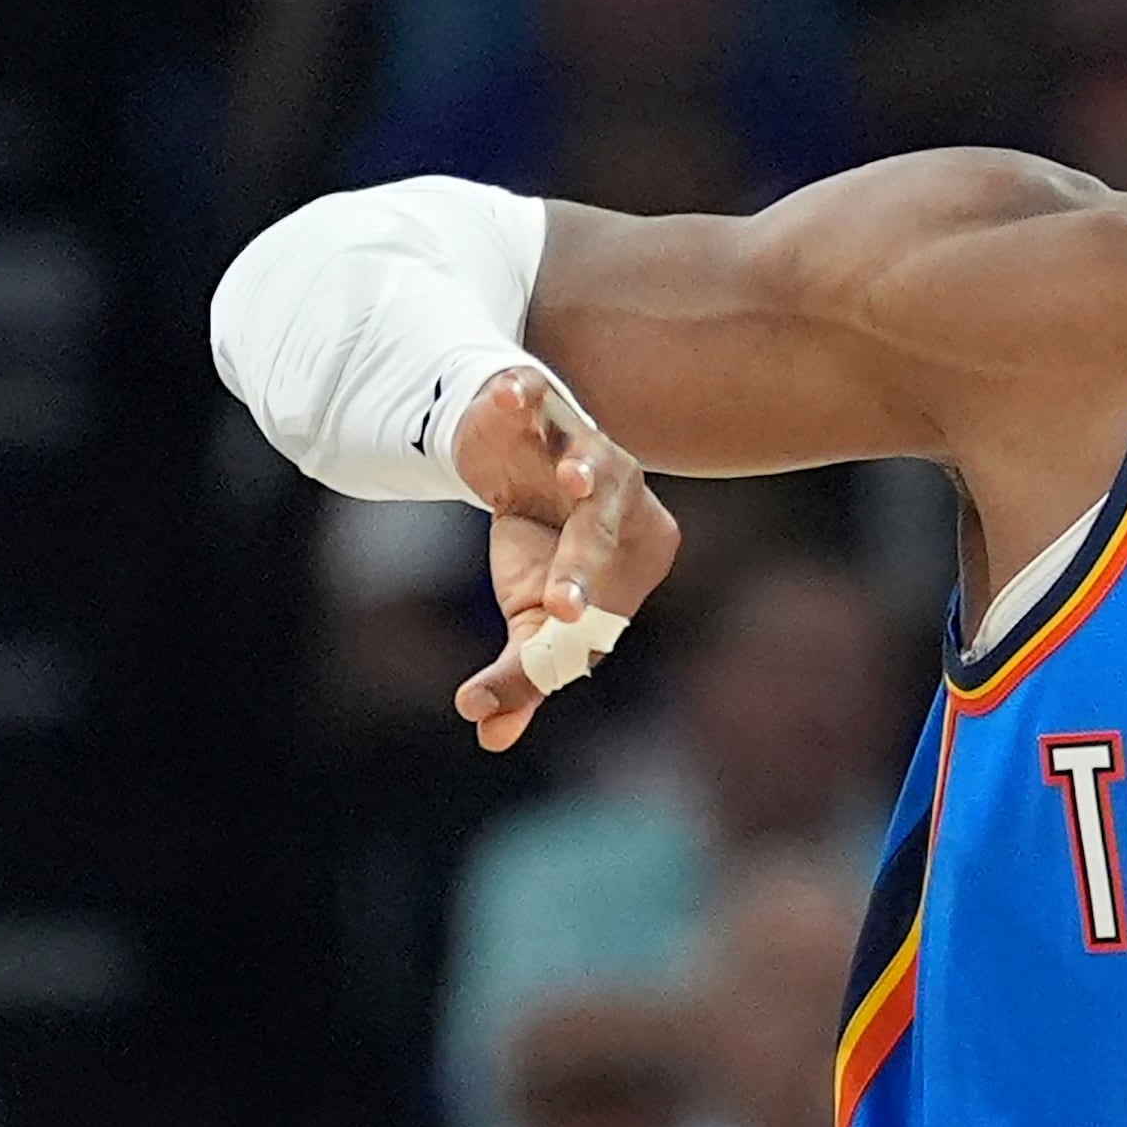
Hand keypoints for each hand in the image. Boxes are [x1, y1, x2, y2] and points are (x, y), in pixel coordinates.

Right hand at [449, 367, 680, 750]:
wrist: (513, 462)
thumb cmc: (542, 549)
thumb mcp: (531, 616)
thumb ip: (524, 671)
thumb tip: (486, 729)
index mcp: (640, 549)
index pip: (607, 594)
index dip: (583, 616)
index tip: (554, 632)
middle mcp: (624, 492)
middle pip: (605, 533)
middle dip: (582, 568)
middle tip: (555, 610)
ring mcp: (583, 441)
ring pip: (594, 454)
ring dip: (586, 467)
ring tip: (574, 482)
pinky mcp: (537, 405)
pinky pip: (538, 396)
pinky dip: (524, 396)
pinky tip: (512, 396)